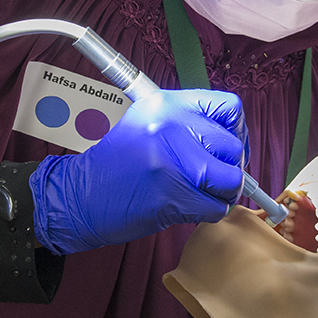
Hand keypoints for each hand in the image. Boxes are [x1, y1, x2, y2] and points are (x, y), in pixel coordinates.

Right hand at [30, 89, 248, 253]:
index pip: (228, 108)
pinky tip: (188, 208)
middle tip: (210, 179)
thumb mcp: (146, 124)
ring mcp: (172, 161)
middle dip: (228, 169)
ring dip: (221, 194)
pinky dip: (209, 213)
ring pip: (230, 180)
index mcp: (166, 104)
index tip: (227, 148)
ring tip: (199, 195)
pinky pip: (216, 207)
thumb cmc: (116, 165)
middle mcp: (170, 126)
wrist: (80, 196)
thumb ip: (186, 123)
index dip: (237, 131)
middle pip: (232, 147)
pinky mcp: (172, 194)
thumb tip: (234, 139)